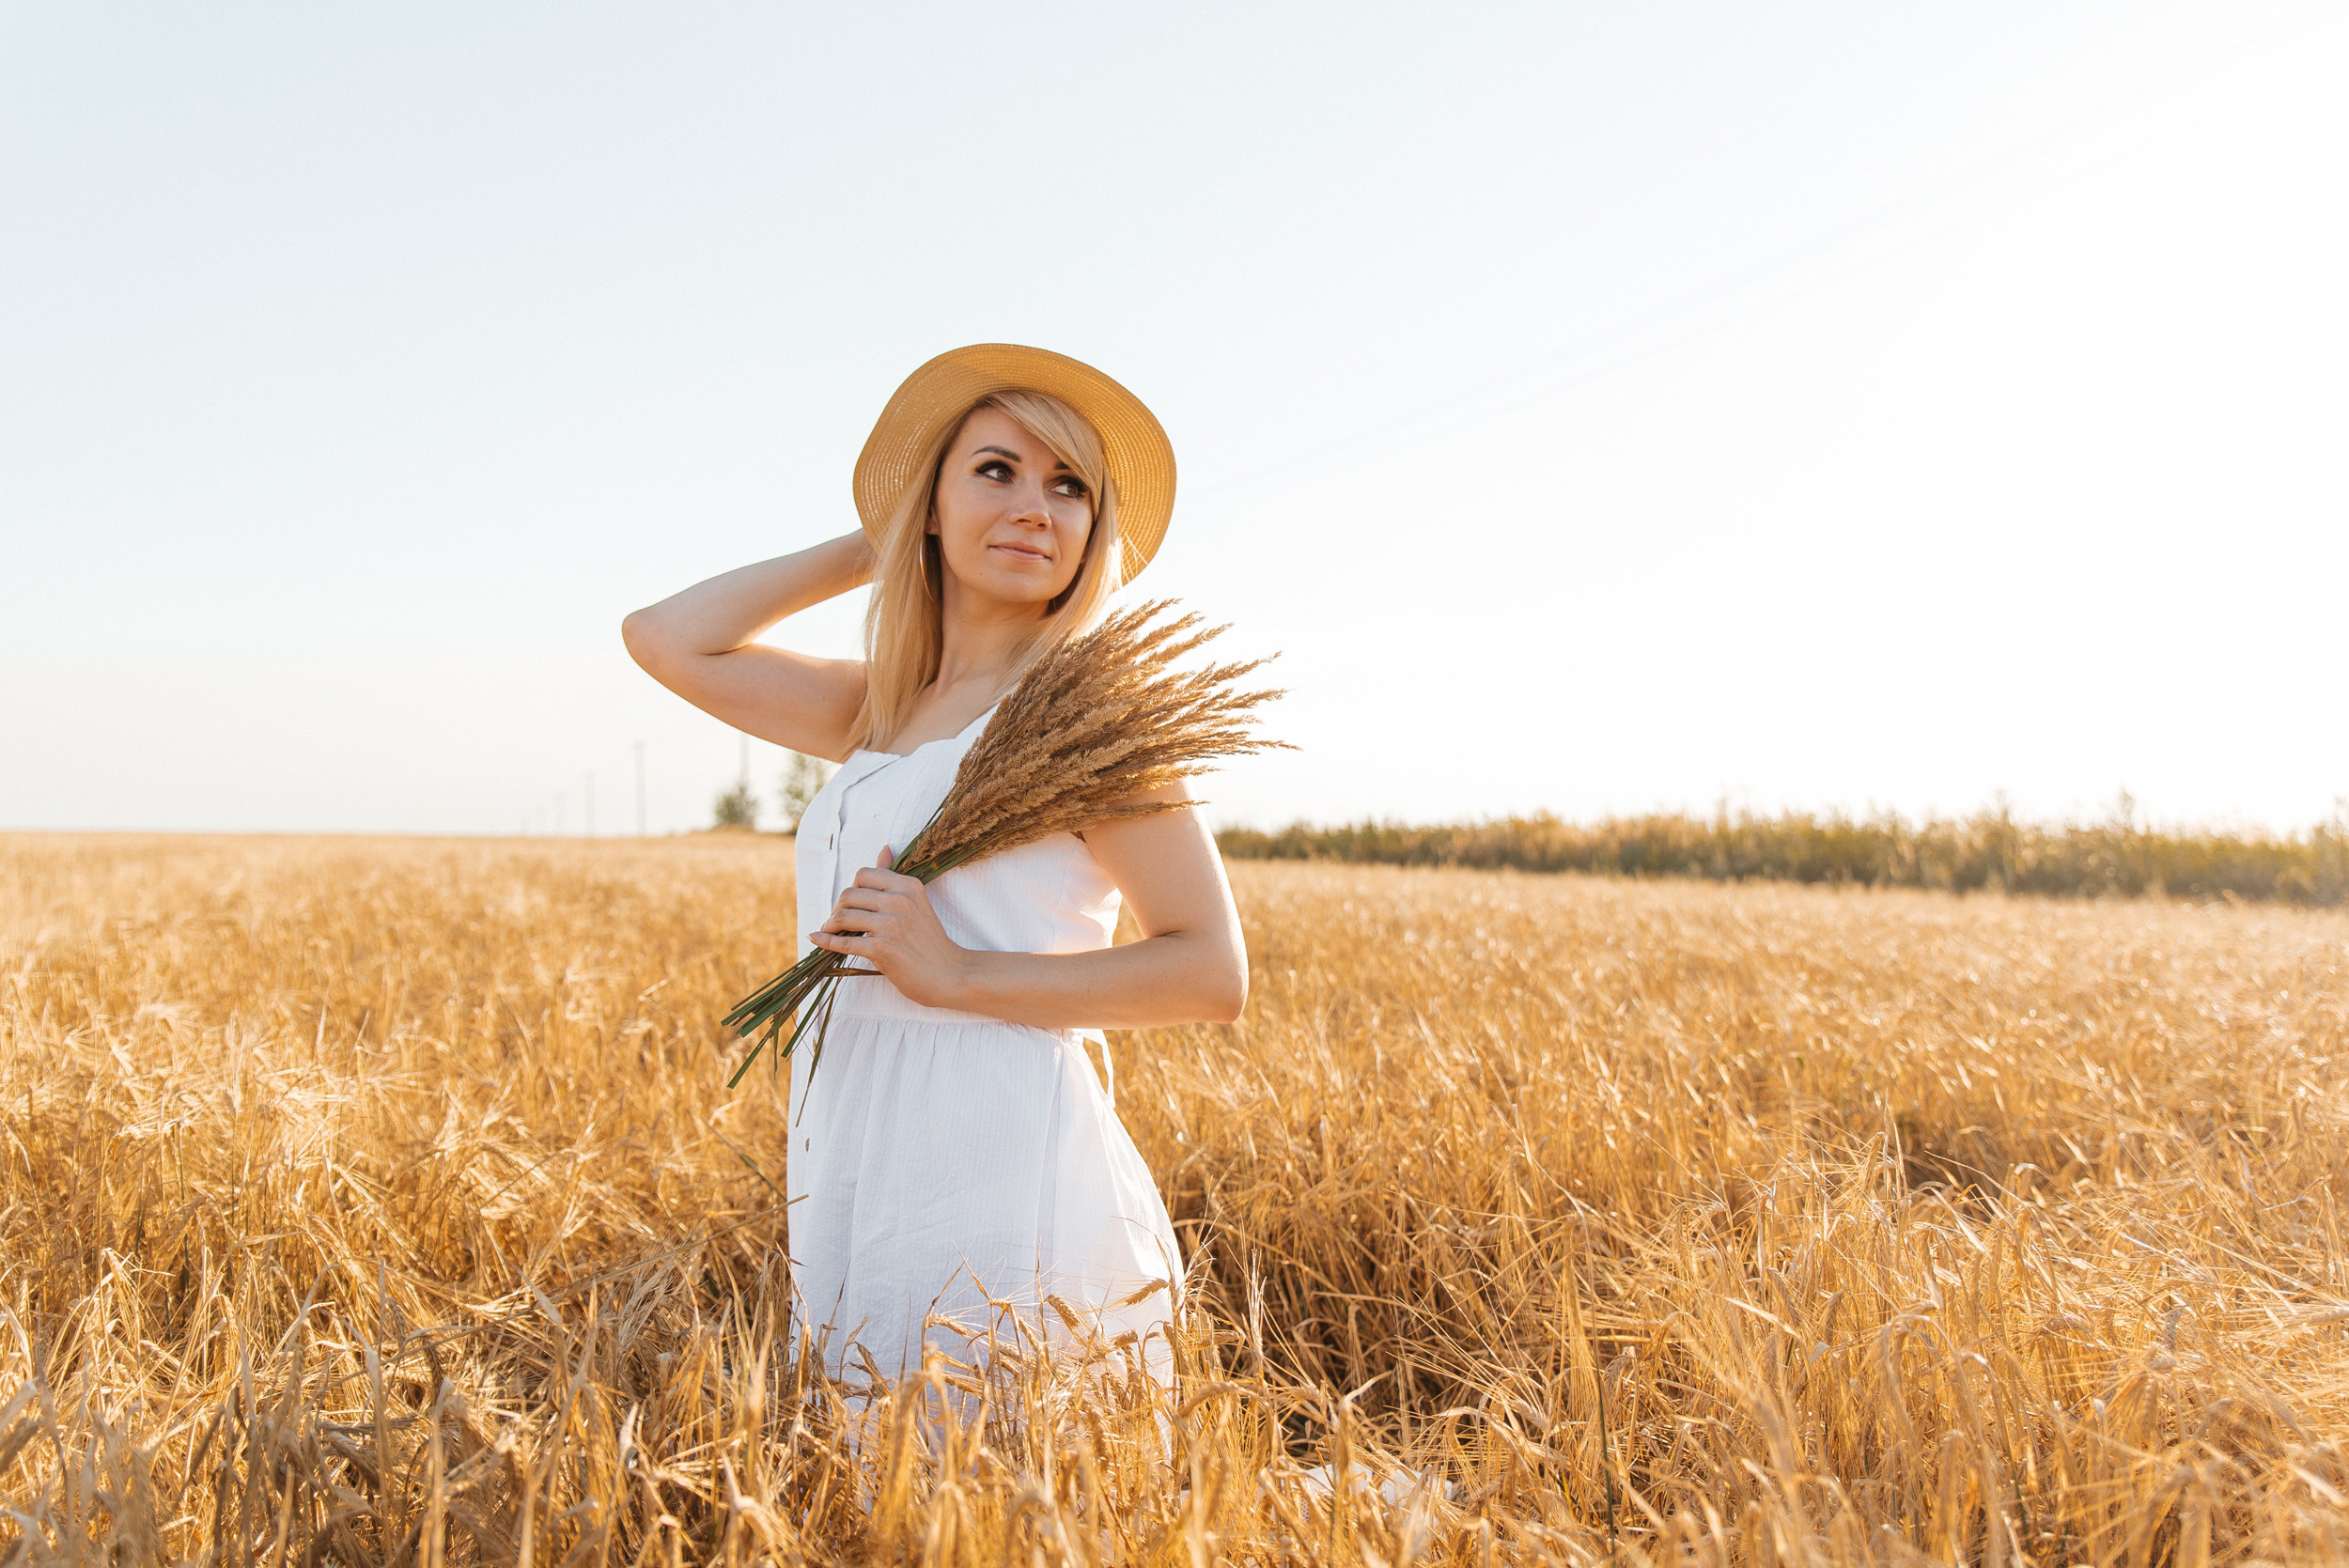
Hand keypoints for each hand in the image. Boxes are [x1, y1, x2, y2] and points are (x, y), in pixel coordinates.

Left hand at [809, 847, 973, 1009]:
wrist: (949, 973)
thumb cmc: (929, 940)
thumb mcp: (916, 901)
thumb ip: (894, 877)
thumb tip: (884, 849)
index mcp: (908, 885)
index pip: (863, 874)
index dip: (852, 888)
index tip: (851, 904)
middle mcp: (900, 900)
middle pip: (849, 894)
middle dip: (837, 908)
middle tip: (838, 921)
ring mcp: (892, 924)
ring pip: (842, 916)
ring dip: (829, 925)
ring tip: (830, 931)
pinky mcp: (883, 948)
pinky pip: (844, 942)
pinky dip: (826, 942)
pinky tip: (818, 940)